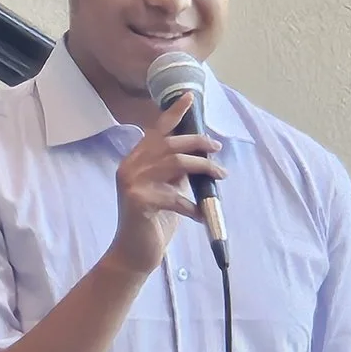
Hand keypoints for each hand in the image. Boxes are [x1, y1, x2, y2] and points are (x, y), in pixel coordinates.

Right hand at [105, 97, 224, 276]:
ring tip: (220, 174)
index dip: (173, 113)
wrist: (134, 254)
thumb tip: (198, 155)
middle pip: (169, 143)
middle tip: (217, 148)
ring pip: (175, 163)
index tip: (190, 97)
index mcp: (135, 160)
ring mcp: (132, 183)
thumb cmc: (152, 222)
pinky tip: (202, 214)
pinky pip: (175, 197)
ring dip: (203, 167)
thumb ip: (175, 172)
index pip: (156, 130)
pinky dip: (193, 205)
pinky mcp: (139, 201)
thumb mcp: (166, 189)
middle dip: (198, 142)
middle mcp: (130, 167)